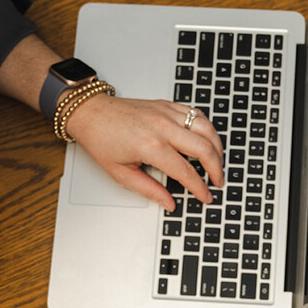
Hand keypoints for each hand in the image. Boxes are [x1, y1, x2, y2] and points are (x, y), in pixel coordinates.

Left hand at [66, 94, 223, 210]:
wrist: (89, 112)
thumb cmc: (100, 139)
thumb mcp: (120, 173)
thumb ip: (149, 189)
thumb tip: (168, 202)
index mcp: (151, 146)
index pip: (186, 171)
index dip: (199, 188)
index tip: (205, 196)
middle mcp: (162, 127)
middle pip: (204, 148)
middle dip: (216, 168)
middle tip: (217, 181)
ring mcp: (166, 113)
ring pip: (205, 128)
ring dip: (217, 146)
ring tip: (218, 162)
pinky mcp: (166, 105)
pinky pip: (196, 114)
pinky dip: (206, 127)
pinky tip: (207, 139)